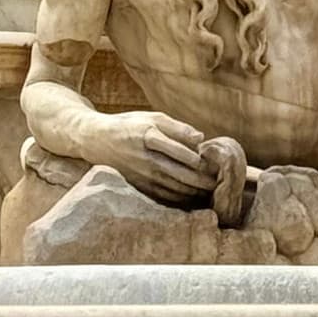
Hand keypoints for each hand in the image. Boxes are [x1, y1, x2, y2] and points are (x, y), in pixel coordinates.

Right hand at [97, 110, 221, 204]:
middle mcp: (145, 158)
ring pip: (171, 187)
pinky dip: (178, 198)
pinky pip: (162, 196)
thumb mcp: (152, 117)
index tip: (216, 163)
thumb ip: (177, 127)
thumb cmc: (130, 125)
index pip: (179, 151)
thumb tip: (201, 137)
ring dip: (192, 192)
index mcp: (149, 136)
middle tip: (218, 183)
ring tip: (209, 192)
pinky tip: (191, 198)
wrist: (98, 140)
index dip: (198, 160)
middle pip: (178, 173)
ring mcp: (141, 175)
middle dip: (200, 181)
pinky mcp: (138, 186)